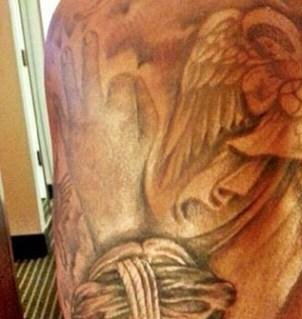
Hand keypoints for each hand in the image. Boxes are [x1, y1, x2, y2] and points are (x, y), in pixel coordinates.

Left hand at [58, 30, 157, 243]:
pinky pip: (65, 104)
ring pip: (72, 87)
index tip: (125, 65)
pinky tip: (64, 77)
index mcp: (119, 118)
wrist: (114, 211)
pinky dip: (64, 87)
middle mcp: (94, 118)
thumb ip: (143, 108)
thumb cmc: (136, 180)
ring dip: (72, 64)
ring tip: (74, 45)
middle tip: (86, 35)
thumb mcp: (149, 143)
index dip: (120, 72)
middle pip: (87, 75)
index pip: (116, 80)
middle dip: (87, 52)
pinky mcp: (70, 137)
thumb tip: (130, 82)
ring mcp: (79, 127)